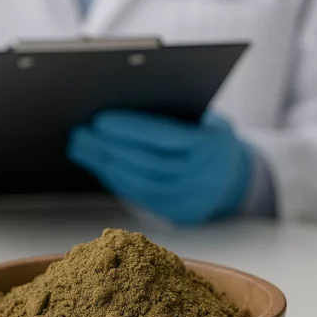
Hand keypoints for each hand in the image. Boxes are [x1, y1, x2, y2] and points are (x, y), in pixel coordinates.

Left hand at [67, 111, 252, 224]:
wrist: (236, 174)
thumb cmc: (209, 136)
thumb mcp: (204, 118)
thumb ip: (173, 114)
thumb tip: (122, 101)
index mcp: (213, 145)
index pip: (166, 137)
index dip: (131, 129)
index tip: (100, 119)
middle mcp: (206, 177)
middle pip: (148, 163)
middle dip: (109, 148)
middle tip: (79, 134)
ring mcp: (194, 200)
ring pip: (142, 184)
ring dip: (107, 166)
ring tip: (82, 148)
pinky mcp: (181, 215)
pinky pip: (144, 199)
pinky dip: (119, 182)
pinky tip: (102, 167)